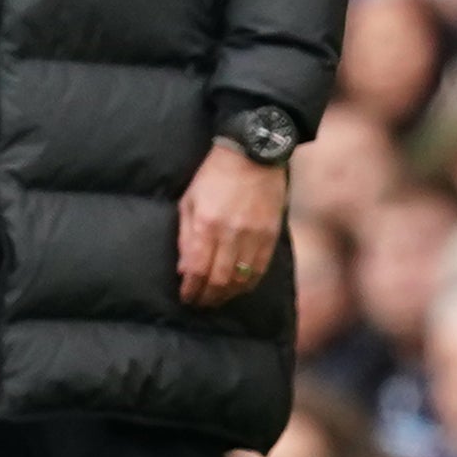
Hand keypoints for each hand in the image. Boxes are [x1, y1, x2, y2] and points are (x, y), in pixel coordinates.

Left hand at [177, 146, 287, 307]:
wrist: (253, 153)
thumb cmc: (214, 175)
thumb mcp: (189, 200)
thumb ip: (185, 236)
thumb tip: (184, 270)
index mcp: (206, 224)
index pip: (197, 270)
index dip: (190, 290)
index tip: (186, 297)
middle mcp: (230, 233)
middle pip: (218, 280)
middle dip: (207, 297)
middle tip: (201, 303)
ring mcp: (254, 235)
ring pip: (240, 279)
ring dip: (227, 294)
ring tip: (218, 298)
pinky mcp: (271, 234)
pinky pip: (261, 268)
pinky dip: (249, 283)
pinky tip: (240, 287)